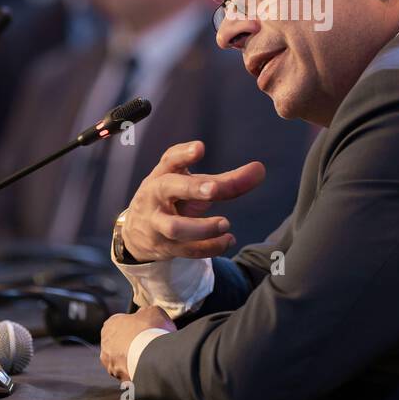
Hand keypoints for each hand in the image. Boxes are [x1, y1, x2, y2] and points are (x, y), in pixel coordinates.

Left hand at [100, 306, 174, 381]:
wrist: (154, 357)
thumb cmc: (150, 330)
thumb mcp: (152, 311)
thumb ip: (145, 313)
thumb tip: (145, 316)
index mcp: (109, 326)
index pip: (118, 324)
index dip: (133, 325)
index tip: (144, 327)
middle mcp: (106, 347)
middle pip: (119, 344)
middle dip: (132, 343)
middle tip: (149, 342)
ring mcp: (112, 366)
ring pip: (123, 361)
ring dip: (134, 359)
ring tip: (152, 356)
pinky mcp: (120, 380)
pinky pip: (130, 374)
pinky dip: (138, 371)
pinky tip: (151, 367)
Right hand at [119, 140, 265, 262]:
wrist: (138, 231)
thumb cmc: (172, 198)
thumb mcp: (192, 185)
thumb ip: (225, 180)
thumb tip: (260, 170)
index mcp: (162, 175)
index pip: (169, 160)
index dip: (183, 154)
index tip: (200, 148)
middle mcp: (155, 197)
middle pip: (167, 188)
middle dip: (192, 188)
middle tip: (214, 190)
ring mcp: (157, 224)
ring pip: (175, 227)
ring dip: (203, 227)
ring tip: (226, 223)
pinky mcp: (166, 247)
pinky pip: (187, 251)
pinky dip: (210, 247)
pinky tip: (228, 240)